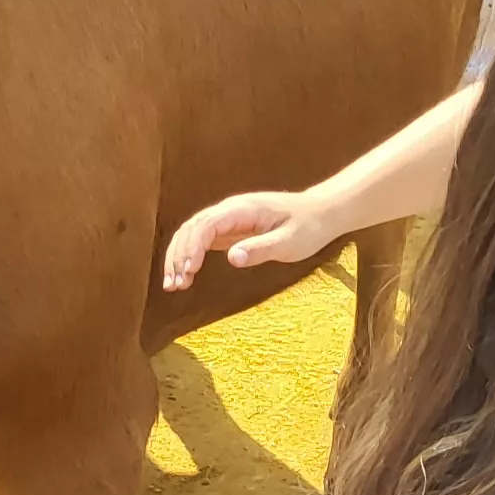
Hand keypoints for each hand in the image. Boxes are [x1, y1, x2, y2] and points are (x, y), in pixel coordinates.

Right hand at [163, 188, 352, 290]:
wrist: (321, 212)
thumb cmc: (309, 226)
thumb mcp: (290, 242)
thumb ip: (261, 249)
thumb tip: (231, 257)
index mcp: (242, 210)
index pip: (205, 225)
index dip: (192, 248)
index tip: (188, 272)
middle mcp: (229, 210)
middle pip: (190, 228)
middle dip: (177, 256)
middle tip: (174, 285)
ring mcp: (227, 219)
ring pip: (191, 233)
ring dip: (178, 257)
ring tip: (172, 285)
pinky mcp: (229, 229)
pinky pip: (200, 240)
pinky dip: (188, 257)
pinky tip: (184, 276)